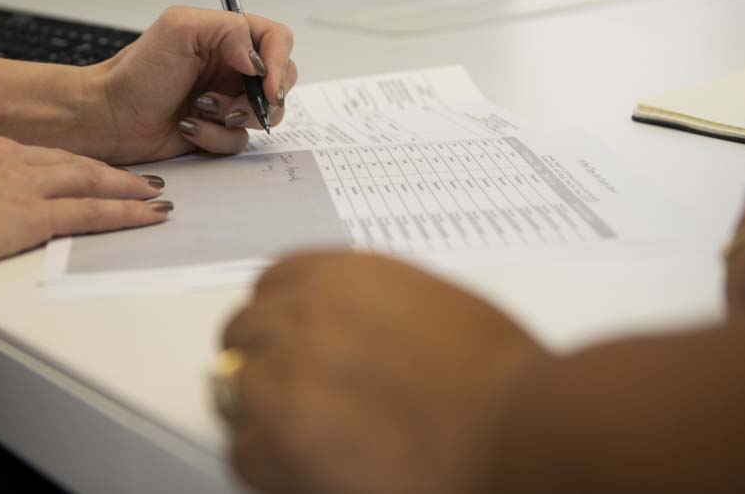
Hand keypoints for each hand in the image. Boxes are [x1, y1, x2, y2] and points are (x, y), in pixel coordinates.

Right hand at [0, 126, 170, 287]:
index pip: (26, 153)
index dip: (57, 164)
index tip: (74, 170)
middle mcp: (0, 153)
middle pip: (67, 161)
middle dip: (106, 171)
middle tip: (138, 178)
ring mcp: (19, 182)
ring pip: (89, 180)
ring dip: (126, 188)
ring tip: (154, 194)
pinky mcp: (30, 215)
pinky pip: (92, 213)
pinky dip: (126, 213)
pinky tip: (149, 215)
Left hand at [87, 6, 297, 163]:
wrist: (108, 117)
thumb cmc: (137, 72)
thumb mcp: (179, 29)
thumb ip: (229, 30)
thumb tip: (258, 61)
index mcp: (227, 36)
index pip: (277, 41)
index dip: (280, 63)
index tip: (268, 86)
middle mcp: (232, 66)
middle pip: (280, 80)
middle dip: (261, 98)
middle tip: (232, 105)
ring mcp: (227, 99)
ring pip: (264, 115)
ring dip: (234, 117)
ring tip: (201, 110)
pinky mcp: (218, 129)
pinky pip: (239, 140)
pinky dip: (214, 137)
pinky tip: (188, 127)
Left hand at [221, 252, 541, 493]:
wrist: (512, 428)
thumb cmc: (493, 372)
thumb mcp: (426, 300)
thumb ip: (369, 306)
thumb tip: (349, 333)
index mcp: (336, 275)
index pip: (270, 284)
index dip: (278, 316)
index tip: (284, 338)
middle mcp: (300, 316)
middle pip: (243, 334)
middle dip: (263, 361)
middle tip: (292, 393)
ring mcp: (283, 378)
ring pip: (233, 392)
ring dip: (260, 412)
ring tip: (302, 437)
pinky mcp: (280, 441)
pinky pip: (243, 451)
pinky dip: (266, 463)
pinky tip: (303, 469)